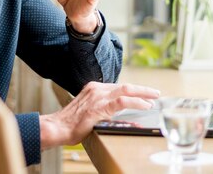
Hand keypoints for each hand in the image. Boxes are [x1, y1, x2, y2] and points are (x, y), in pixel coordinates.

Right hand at [39, 82, 159, 147]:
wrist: (57, 127)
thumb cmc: (70, 124)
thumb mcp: (88, 110)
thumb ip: (101, 108)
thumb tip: (115, 114)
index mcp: (94, 88)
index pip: (118, 87)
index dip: (133, 90)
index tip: (143, 94)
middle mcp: (97, 89)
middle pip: (125, 85)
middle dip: (142, 89)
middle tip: (155, 93)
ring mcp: (98, 96)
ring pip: (126, 90)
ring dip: (143, 94)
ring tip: (154, 98)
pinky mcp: (100, 106)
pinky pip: (122, 101)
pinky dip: (136, 102)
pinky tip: (144, 105)